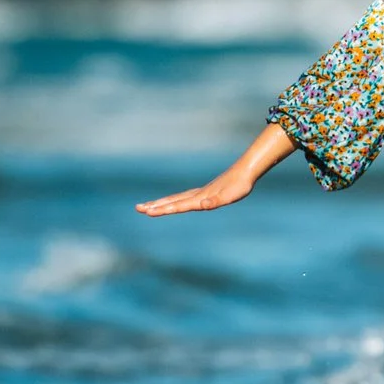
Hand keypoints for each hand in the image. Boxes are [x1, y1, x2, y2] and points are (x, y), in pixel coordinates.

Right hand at [135, 173, 252, 216]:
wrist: (245, 171)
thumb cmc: (239, 186)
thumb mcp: (229, 196)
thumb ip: (215, 201)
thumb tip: (203, 205)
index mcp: (200, 198)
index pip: (178, 205)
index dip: (163, 209)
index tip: (148, 212)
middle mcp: (196, 195)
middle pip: (171, 201)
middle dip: (155, 206)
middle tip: (138, 208)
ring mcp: (199, 193)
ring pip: (175, 199)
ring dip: (161, 203)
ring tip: (148, 206)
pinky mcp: (204, 193)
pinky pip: (184, 198)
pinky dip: (173, 201)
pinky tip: (171, 203)